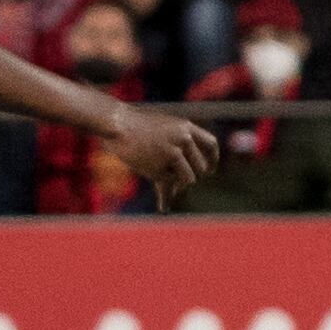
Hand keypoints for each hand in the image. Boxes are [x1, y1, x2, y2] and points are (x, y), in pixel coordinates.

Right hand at [104, 106, 218, 206]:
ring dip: (179, 186)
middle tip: (181, 184)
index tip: (210, 170)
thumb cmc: (134, 127)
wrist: (117, 123)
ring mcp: (172, 153)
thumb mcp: (161, 129)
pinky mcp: (159, 167)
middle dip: (193, 177)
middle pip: (202, 167)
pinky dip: (166, 197)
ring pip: (189, 179)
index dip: (213, 159)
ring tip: (168, 188)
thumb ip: (176, 144)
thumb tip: (184, 170)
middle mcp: (183, 139)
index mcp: (185, 127)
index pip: (211, 144)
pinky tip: (163, 206)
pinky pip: (169, 186)